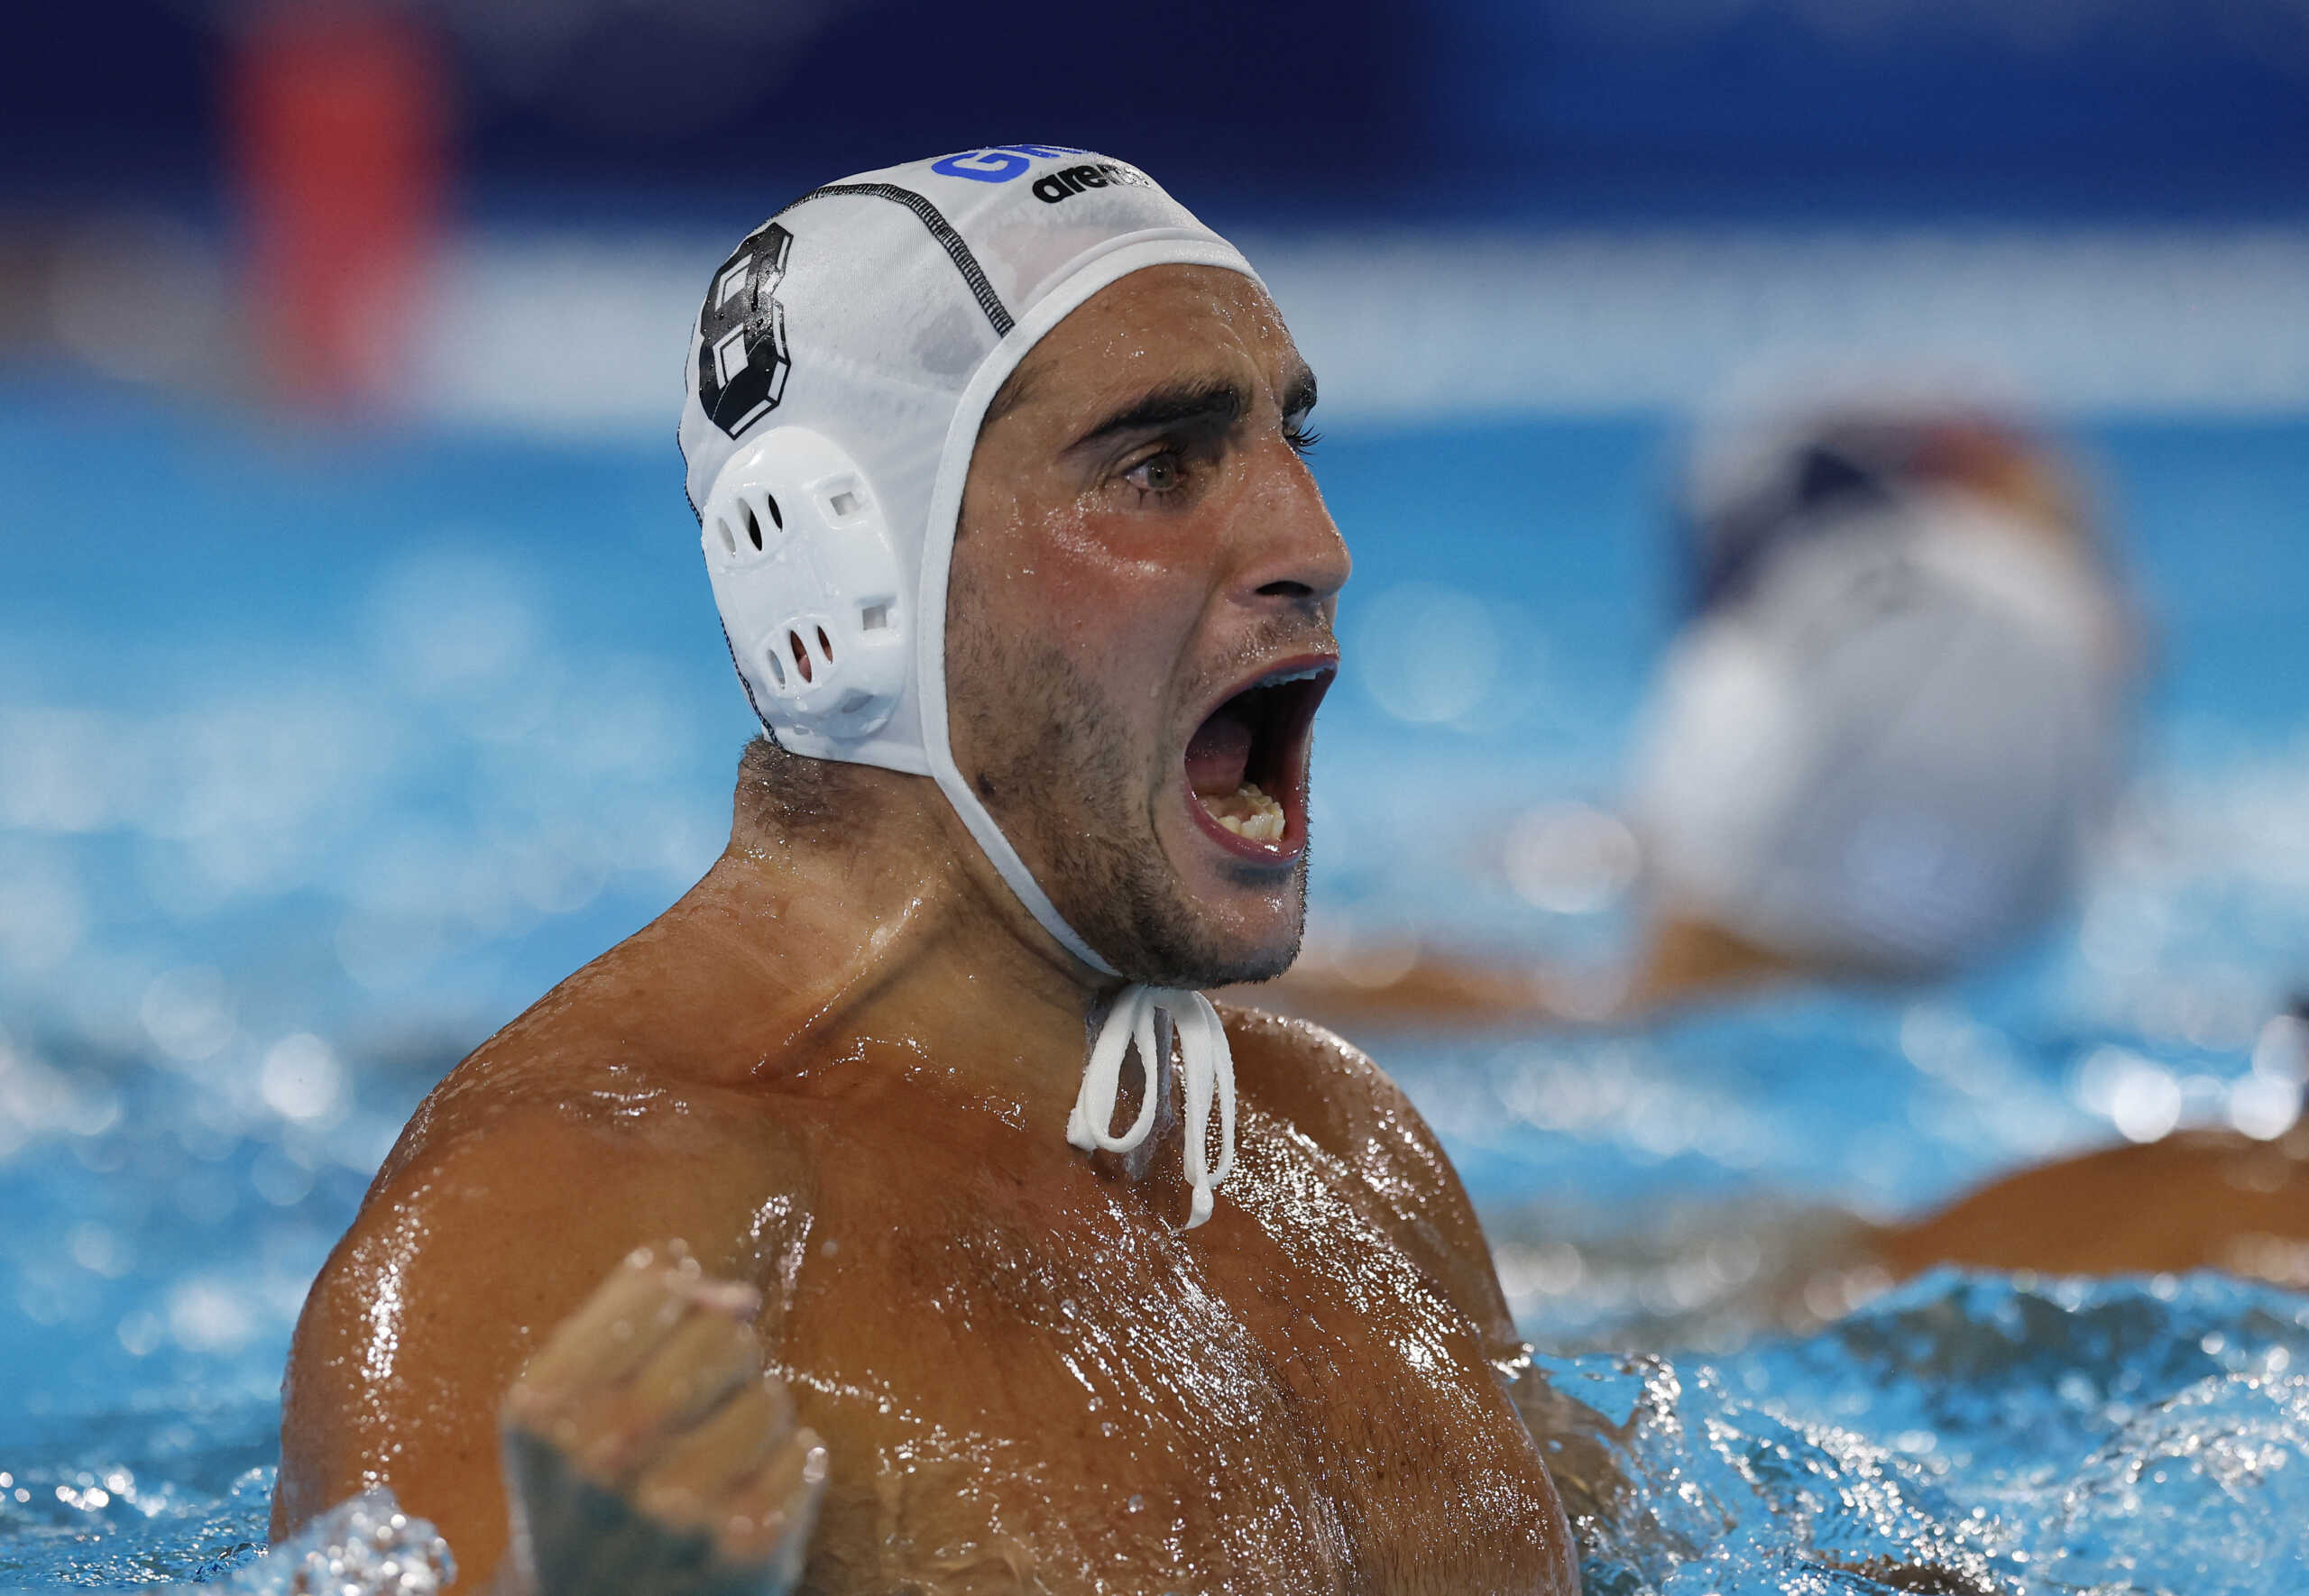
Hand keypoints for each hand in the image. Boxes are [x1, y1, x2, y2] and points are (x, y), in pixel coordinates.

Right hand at [496, 1243, 827, 1595]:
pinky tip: (737, 1503)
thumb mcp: (568, 1392)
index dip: (678, 1302)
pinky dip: (784, 1470)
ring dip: (753, 1420)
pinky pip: (804, 1452)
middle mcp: (603, 1454)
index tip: (657, 1344)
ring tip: (708, 1467)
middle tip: (688, 1414)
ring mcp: (678, 1507)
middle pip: (727, 1334)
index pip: (661, 1281)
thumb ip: (636, 1308)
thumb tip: (736, 1297)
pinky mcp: (747, 1546)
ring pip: (771, 1395)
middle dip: (723, 1360)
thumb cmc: (591, 1479)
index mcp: (544, 1404)